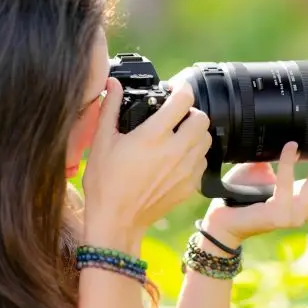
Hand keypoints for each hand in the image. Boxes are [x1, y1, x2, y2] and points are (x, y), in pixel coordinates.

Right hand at [81, 77, 210, 252]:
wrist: (116, 222)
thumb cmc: (105, 183)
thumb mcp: (101, 142)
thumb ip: (110, 109)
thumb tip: (113, 84)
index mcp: (153, 136)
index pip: (183, 100)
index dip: (181, 88)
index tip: (174, 89)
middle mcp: (174, 150)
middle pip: (202, 118)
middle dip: (190, 112)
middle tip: (176, 116)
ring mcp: (185, 169)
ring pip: (207, 139)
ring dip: (195, 133)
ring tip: (178, 136)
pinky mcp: (190, 185)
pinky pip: (203, 161)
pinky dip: (195, 155)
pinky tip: (178, 157)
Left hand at [200, 135, 307, 251]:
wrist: (222, 220)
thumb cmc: (241, 195)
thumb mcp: (263, 169)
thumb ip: (276, 156)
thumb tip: (284, 131)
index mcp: (304, 195)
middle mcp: (304, 206)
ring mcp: (294, 214)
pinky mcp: (280, 215)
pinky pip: (286, 183)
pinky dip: (289, 164)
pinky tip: (292, 146)